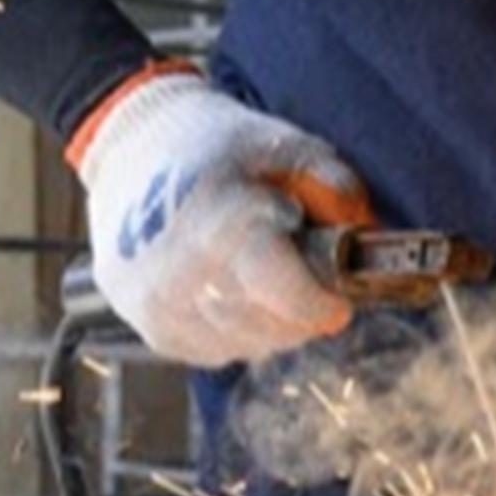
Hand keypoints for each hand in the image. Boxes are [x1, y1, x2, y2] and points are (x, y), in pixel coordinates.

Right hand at [71, 70, 372, 367]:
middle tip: (300, 271)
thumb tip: (366, 237)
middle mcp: (184, 276)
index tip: (338, 294)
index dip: (324, 302)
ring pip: (250, 345)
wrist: (129, 152)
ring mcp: (163, 309)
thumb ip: (334, 187)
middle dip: (301, 309)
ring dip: (271, 321)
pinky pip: (219, 351)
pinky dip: (237, 329)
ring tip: (260, 274)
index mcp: (219, 225)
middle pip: (276, 328)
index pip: (291, 300)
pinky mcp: (153, 330)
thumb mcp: (283, 145)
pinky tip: (230, 289)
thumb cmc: (214, 147)